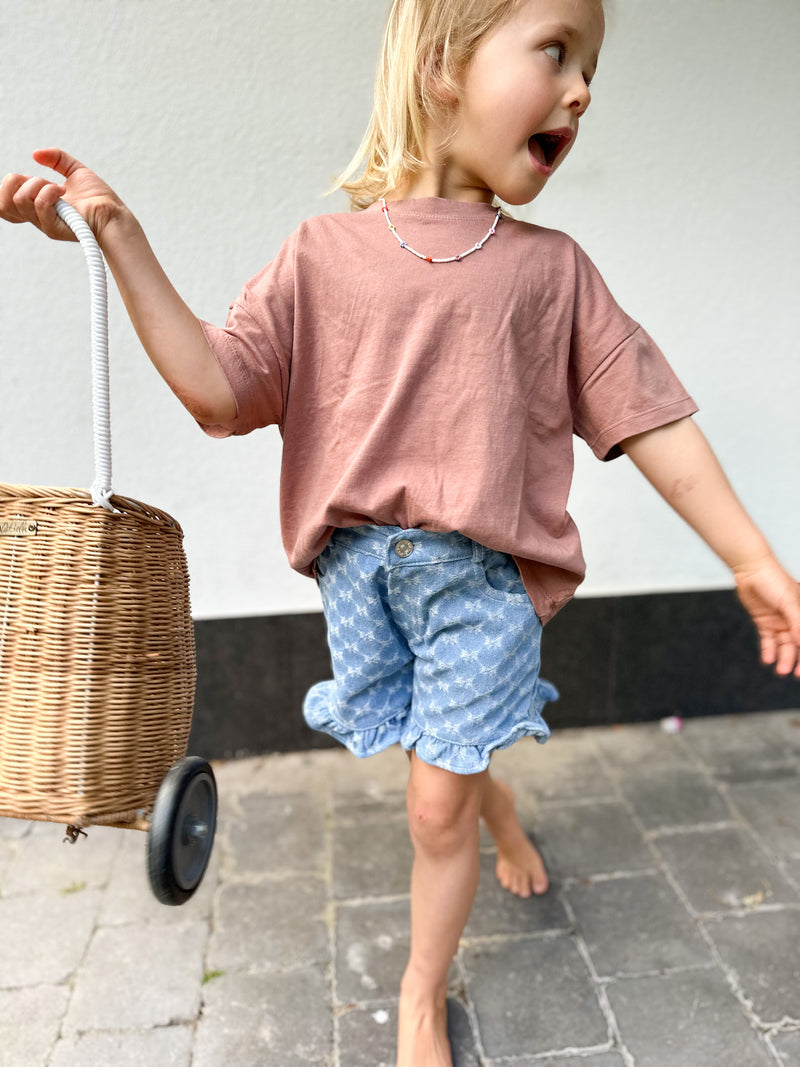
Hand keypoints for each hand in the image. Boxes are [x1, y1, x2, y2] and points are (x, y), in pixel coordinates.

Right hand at [0, 148, 126, 242]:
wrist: (114, 214)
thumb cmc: (98, 198)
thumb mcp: (74, 170)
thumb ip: (55, 158)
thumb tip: (35, 154)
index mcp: (36, 205)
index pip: (3, 204)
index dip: (7, 187)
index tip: (28, 179)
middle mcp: (36, 216)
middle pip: (3, 203)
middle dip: (15, 182)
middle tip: (39, 181)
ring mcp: (44, 223)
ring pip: (20, 200)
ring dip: (38, 185)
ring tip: (58, 188)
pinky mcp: (55, 229)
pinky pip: (40, 206)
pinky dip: (49, 192)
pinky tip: (63, 192)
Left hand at [733, 556, 799, 677]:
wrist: (751, 570)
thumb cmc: (774, 581)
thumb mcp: (789, 602)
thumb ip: (798, 624)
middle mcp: (794, 620)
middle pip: (798, 645)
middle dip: (798, 661)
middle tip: (796, 675)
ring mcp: (779, 621)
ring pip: (783, 646)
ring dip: (783, 658)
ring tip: (780, 671)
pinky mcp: (764, 622)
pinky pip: (768, 641)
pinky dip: (768, 651)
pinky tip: (768, 660)